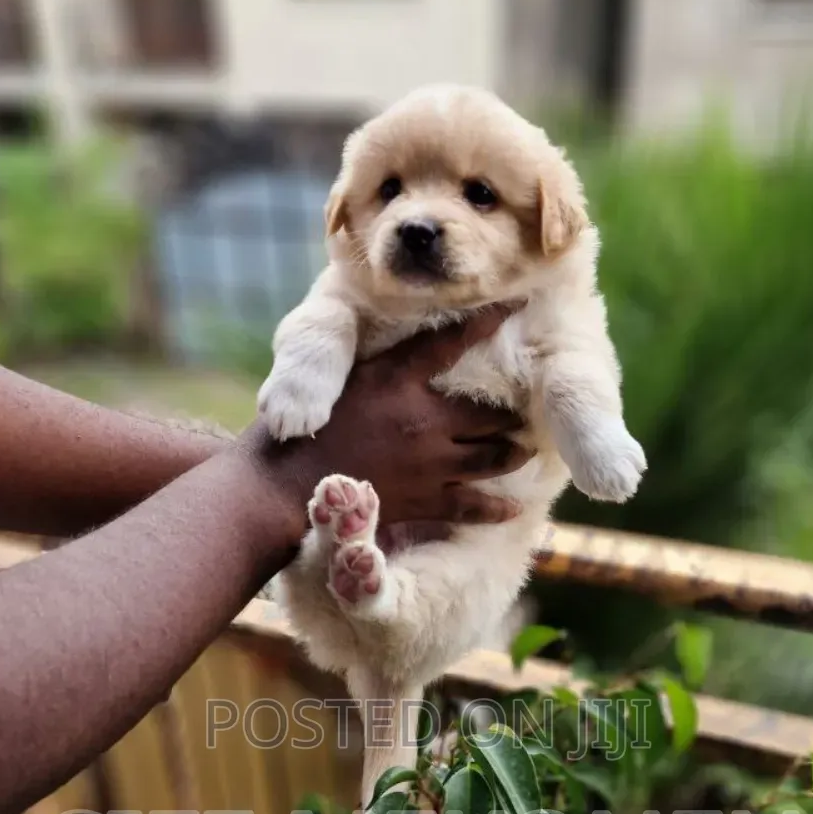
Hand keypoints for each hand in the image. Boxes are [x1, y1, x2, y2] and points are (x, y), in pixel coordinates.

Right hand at [243, 304, 531, 531]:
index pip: (452, 342)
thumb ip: (370, 364)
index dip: (487, 322)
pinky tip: (512, 509)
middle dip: (510, 411)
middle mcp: (427, 422)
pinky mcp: (424, 502)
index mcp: (401, 382)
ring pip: (490, 457)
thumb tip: (394, 349)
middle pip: (487, 413)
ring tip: (524, 449)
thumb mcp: (336, 379)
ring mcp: (431, 465)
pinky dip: (495, 508)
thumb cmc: (300, 430)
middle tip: (527, 407)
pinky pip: (472, 506)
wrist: (286, 487)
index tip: (516, 304)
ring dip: (512, 452)